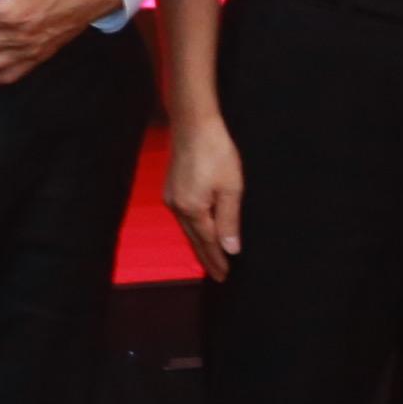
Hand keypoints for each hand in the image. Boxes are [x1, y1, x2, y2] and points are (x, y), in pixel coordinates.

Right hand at [161, 111, 247, 279]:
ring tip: (209, 258)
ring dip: (199, 245)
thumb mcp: (231, 189)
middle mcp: (177, 207)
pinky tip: (198, 231)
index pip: (208, 243)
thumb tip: (230, 248)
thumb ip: (230, 221)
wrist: (193, 126)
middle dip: (207, 258)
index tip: (224, 277)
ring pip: (187, 230)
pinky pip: (183, 218)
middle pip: (194, 240)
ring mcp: (171, 197)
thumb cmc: (216, 153)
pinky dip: (192, 230)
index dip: (217, 260)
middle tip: (218, 276)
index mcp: (193, 210)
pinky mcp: (171, 188)